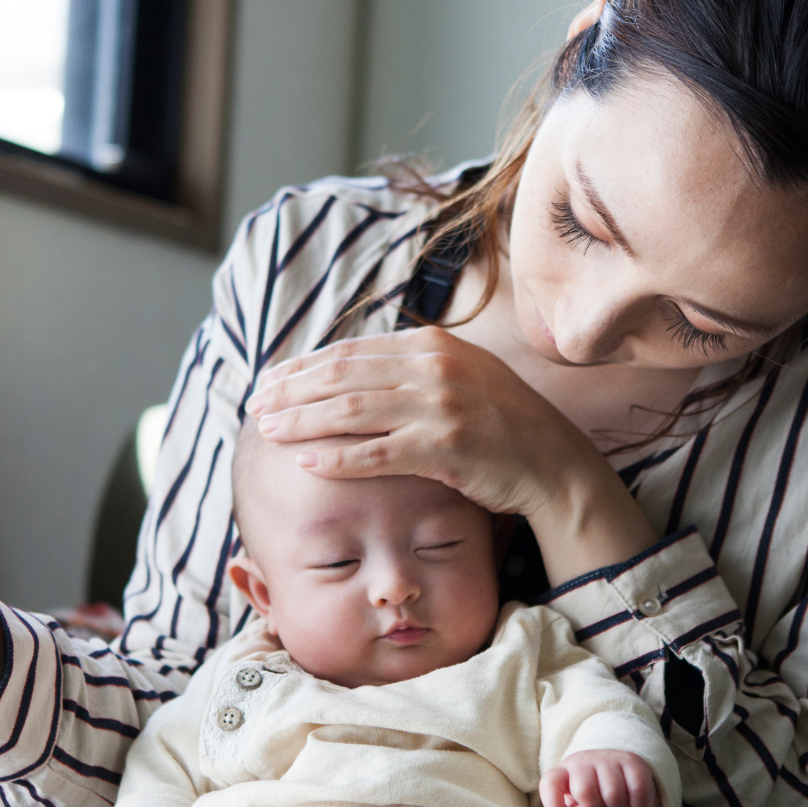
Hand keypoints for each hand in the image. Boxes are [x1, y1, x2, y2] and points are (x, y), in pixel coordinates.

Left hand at [246, 328, 655, 578]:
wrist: (552, 462)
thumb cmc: (500, 424)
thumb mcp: (459, 376)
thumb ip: (411, 368)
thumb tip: (352, 369)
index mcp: (431, 344)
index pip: (351, 351)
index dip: (303, 366)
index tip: (270, 381)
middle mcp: (433, 367)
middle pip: (343, 375)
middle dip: (292, 390)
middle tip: (255, 406)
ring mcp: (440, 406)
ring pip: (352, 410)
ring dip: (303, 420)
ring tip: (268, 430)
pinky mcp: (445, 448)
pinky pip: (377, 453)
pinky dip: (338, 456)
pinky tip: (306, 461)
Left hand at [540, 749, 658, 806]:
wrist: (622, 780)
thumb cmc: (594, 801)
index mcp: (562, 773)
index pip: (549, 784)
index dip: (554, 804)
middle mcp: (582, 760)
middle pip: (585, 792)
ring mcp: (607, 757)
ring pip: (614, 795)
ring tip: (616, 804)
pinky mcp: (631, 760)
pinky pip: (637, 792)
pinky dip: (636, 806)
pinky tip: (631, 800)